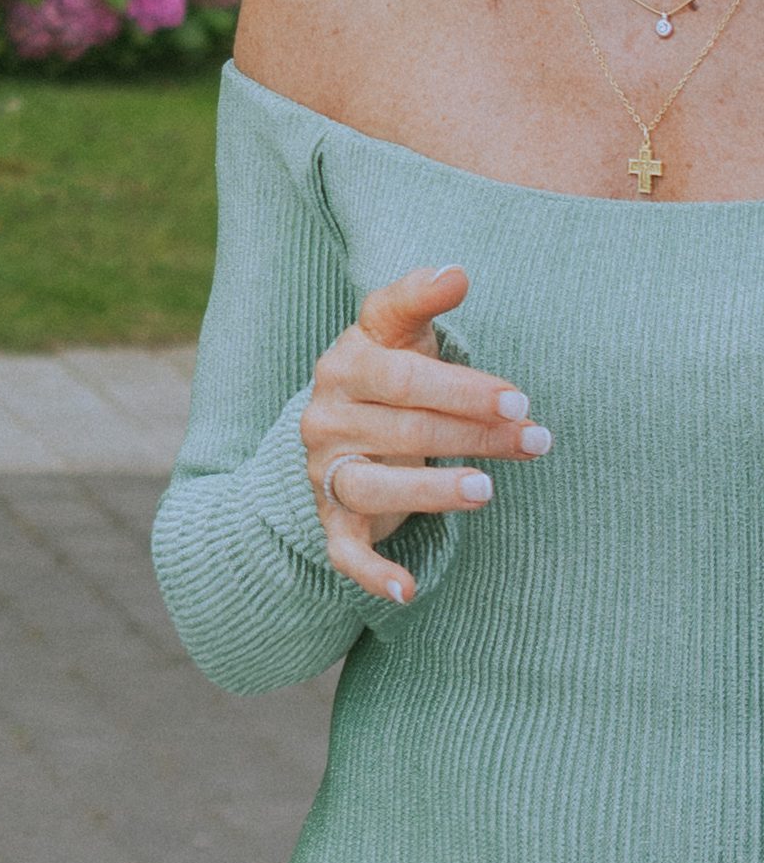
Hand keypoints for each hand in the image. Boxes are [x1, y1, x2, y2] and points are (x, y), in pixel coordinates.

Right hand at [302, 262, 548, 607]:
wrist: (338, 427)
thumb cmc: (389, 373)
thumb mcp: (398, 331)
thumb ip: (418, 299)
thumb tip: (456, 271)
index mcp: (345, 364)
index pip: (404, 374)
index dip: (463, 388)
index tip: (521, 398)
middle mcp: (325, 415)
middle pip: (405, 427)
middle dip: (475, 435)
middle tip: (538, 440)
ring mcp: (325, 468)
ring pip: (374, 483)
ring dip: (430, 490)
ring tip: (487, 489)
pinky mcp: (330, 517)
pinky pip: (344, 548)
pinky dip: (371, 572)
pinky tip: (408, 591)